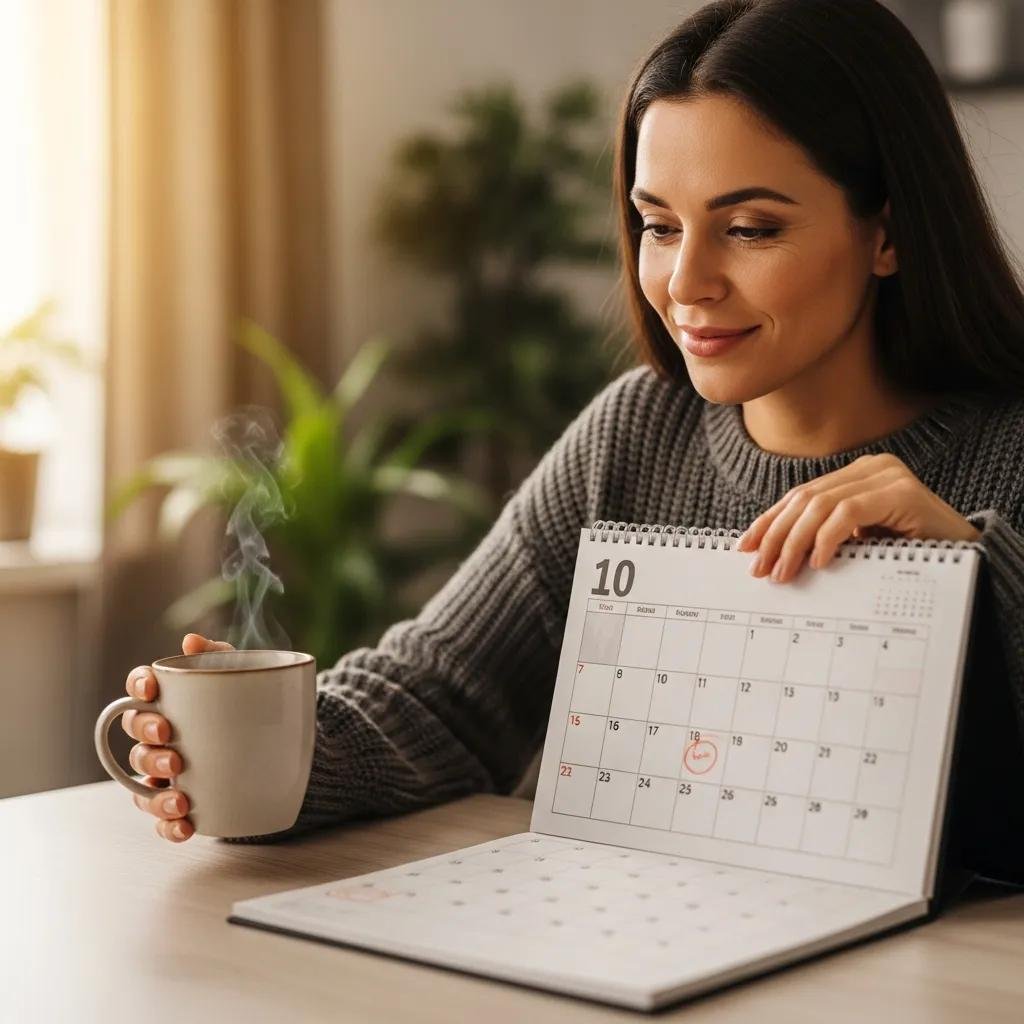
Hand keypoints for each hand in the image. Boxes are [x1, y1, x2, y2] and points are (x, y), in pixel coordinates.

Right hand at [123, 632, 234, 841]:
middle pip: (136, 740)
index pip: (139, 691)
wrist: (291, 742)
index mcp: (171, 702)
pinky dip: (170, 826)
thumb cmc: (253, 702)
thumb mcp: (244, 675)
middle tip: (174, 752)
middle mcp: (162, 737)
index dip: (137, 687)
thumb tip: (192, 640)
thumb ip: (220, 656)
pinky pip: (165, 820)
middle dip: (148, 746)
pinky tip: (186, 825)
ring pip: (142, 785)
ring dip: (155, 795)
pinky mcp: (186, 801)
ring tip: (180, 799)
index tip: (151, 690)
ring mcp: (170, 773)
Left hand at [735, 453, 981, 582]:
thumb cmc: (911, 552)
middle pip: (804, 499)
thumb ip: (826, 537)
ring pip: (820, 505)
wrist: (968, 556)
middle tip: (760, 568)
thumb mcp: (860, 542)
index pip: (800, 496)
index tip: (745, 547)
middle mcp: (870, 467)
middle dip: (776, 536)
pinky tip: (819, 562)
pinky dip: (828, 538)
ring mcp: (887, 475)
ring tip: (784, 573)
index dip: (769, 521)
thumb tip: (772, 556)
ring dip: (796, 542)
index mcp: (856, 475)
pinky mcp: (902, 491)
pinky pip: (849, 512)